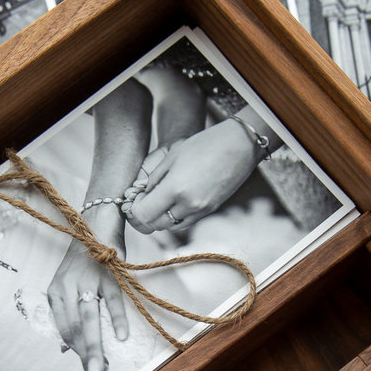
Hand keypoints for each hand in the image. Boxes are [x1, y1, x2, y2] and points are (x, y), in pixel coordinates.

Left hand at [46, 227, 128, 370]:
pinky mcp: (108, 273)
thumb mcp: (68, 286)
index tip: (90, 370)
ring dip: (95, 347)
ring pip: (90, 320)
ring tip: (101, 369)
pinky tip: (121, 337)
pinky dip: (116, 319)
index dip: (77, 352)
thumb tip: (67, 349)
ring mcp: (87, 280)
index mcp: (56, 292)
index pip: (65, 330)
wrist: (95, 223)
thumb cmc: (84, 259)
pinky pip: (112, 300)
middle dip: (85, 358)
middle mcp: (68, 287)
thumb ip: (68, 315)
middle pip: (75, 330)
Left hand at [125, 118, 260, 233]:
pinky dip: (173, 217)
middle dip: (143, 216)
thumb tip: (140, 196)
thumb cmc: (204, 145)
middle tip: (140, 203)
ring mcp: (200, 210)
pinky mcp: (209, 211)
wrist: (238, 146)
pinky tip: (173, 202)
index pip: (144, 214)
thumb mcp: (172, 157)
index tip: (132, 202)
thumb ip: (154, 180)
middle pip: (154, 224)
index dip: (134, 210)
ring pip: (168, 226)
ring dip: (158, 217)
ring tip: (157, 200)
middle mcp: (188, 204)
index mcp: (175, 188)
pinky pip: (183, 223)